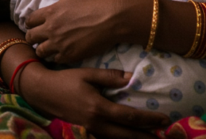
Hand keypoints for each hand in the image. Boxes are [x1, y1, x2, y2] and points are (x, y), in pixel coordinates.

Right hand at [18, 63, 169, 138]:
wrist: (41, 91)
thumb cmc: (65, 80)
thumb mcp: (87, 74)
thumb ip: (110, 77)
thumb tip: (131, 77)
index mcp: (98, 108)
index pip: (129, 117)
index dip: (148, 120)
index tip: (164, 120)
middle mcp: (95, 123)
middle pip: (126, 135)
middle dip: (146, 136)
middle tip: (164, 136)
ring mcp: (89, 130)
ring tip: (150, 138)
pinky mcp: (85, 131)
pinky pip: (107, 138)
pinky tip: (128, 136)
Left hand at [25, 0, 130, 62]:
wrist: (113, 19)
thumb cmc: (95, 2)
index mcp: (50, 12)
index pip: (29, 20)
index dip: (31, 23)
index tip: (35, 25)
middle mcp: (51, 29)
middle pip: (30, 37)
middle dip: (33, 37)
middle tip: (39, 37)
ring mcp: (59, 44)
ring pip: (40, 51)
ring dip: (42, 48)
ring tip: (49, 47)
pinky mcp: (69, 56)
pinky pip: (54, 60)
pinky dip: (56, 57)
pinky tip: (62, 52)